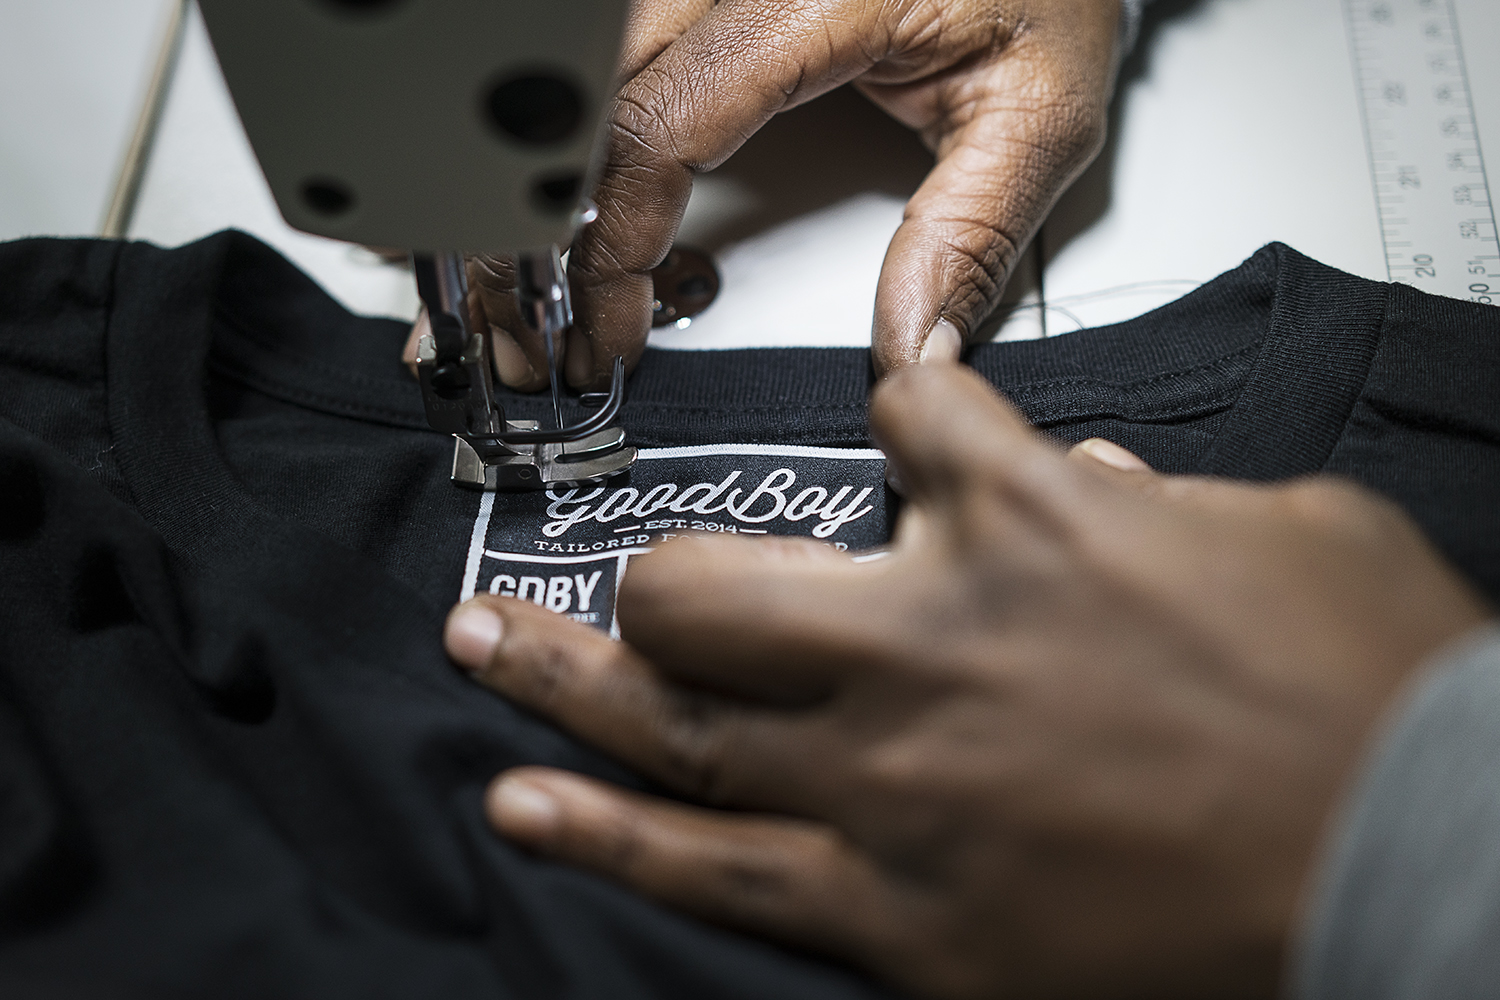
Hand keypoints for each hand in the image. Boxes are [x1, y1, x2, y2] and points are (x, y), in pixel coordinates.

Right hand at [416, 0, 1124, 389]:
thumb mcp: (1044, 110)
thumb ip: (968, 235)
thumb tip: (905, 352)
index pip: (661, 124)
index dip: (611, 243)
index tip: (608, 329)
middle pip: (577, 96)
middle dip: (525, 229)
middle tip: (515, 329)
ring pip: (567, 67)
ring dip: (519, 180)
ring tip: (498, 277)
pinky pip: (596, 48)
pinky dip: (550, 133)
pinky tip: (521, 191)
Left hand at [444, 363, 1491, 997]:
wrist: (1419, 868)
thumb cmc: (1366, 700)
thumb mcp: (1287, 538)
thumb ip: (1161, 496)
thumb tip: (1095, 480)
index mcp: (1028, 522)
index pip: (903, 422)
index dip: (895, 415)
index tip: (891, 429)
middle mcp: (928, 642)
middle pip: (709, 581)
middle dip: (660, 576)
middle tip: (626, 583)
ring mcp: (895, 785)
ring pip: (676, 722)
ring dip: (560, 681)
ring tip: (476, 648)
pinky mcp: (902, 919)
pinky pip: (718, 873)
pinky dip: (611, 834)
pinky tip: (524, 804)